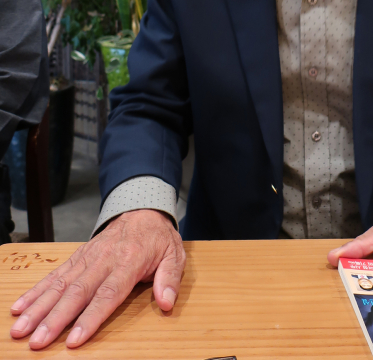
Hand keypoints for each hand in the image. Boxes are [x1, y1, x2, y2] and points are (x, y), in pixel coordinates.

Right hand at [10, 209, 185, 349]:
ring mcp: (88, 256)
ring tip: (19, 328)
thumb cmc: (158, 238)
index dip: (91, 317)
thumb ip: (170, 278)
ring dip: (39, 307)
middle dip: (55, 318)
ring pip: (61, 284)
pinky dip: (36, 290)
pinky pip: (55, 274)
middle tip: (36, 342)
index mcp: (130, 261)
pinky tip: (19, 306)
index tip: (73, 340)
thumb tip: (167, 302)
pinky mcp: (78, 256)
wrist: (143, 208)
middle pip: (77, 292)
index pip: (108, 293)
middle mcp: (105, 258)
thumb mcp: (175, 254)